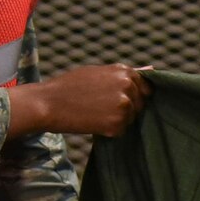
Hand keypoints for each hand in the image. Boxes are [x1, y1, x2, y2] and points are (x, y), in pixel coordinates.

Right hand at [8, 64, 150, 137]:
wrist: (48, 103)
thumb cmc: (69, 86)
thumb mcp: (98, 72)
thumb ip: (125, 74)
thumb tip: (152, 69)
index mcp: (125, 72)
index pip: (145, 87)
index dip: (133, 95)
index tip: (118, 99)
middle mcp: (128, 87)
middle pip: (140, 104)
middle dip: (126, 108)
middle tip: (100, 107)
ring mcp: (124, 106)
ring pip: (131, 118)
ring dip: (117, 120)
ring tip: (94, 113)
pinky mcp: (117, 124)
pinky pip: (121, 131)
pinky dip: (109, 131)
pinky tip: (92, 122)